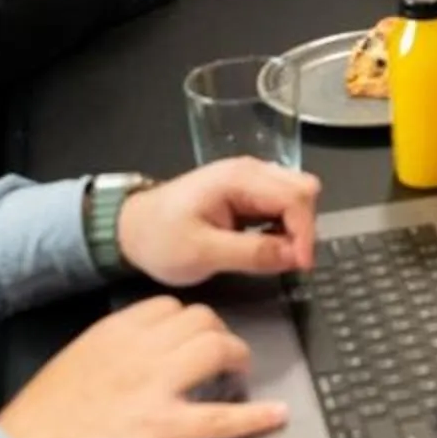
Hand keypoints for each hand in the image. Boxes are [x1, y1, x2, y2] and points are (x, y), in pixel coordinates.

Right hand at [0, 296, 281, 437]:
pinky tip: (273, 416)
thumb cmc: (38, 422)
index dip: (188, 321)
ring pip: (216, 351)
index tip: (194, 332)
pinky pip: (222, 418)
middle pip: (201, 321)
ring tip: (242, 374)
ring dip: (238, 360)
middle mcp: (139, 351)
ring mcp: (156, 387)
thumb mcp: (70, 365)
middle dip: (219, 334)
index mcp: (112, 334)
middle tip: (223, 354)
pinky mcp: (165, 428)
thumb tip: (128, 356)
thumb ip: (104, 352)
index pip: (168, 307)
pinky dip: (255, 417)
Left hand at [115, 159, 321, 285]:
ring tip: (275, 256)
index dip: (305, 232)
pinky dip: (284, 226)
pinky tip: (266, 246)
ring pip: (297, 195)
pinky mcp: (248, 193)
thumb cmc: (160, 239)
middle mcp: (250, 171)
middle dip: (304, 227)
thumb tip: (295, 257)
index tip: (299, 266)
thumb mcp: (203, 253)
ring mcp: (250, 180)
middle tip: (288, 261)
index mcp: (238, 179)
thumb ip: (252, 253)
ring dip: (295, 227)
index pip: (296, 196)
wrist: (131, 229)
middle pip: (304, 189)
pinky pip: (282, 204)